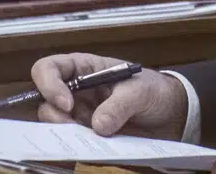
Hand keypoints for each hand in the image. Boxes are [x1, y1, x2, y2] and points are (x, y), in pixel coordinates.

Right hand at [31, 52, 187, 139]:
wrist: (169, 114)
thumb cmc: (154, 90)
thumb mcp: (140, 91)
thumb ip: (120, 105)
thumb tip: (99, 126)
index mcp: (85, 68)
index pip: (50, 68)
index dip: (49, 84)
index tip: (66, 103)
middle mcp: (77, 91)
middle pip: (45, 100)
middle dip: (53, 114)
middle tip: (72, 126)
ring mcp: (80, 114)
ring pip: (55, 123)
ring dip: (64, 132)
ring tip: (84, 137)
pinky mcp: (87, 134)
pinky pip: (72, 141)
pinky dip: (77, 146)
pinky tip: (91, 147)